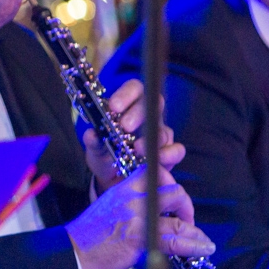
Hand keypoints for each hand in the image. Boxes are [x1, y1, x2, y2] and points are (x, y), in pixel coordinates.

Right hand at [65, 166, 213, 268]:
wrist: (73, 254)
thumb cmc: (87, 236)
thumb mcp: (105, 209)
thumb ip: (127, 206)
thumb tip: (149, 213)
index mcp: (121, 190)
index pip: (152, 173)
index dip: (169, 181)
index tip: (173, 197)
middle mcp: (132, 200)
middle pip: (172, 191)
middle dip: (185, 205)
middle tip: (185, 219)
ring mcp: (138, 219)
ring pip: (178, 218)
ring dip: (194, 230)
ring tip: (202, 240)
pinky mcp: (142, 240)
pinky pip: (175, 240)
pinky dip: (193, 245)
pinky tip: (202, 249)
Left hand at [82, 80, 182, 194]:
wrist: (114, 180)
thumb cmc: (105, 156)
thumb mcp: (95, 149)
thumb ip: (93, 142)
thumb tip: (92, 134)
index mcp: (128, 107)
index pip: (134, 89)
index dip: (126, 94)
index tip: (114, 106)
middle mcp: (147, 117)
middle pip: (152, 103)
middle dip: (139, 113)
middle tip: (125, 126)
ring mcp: (160, 134)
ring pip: (163, 129)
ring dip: (151, 138)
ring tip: (136, 149)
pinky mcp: (170, 154)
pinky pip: (176, 150)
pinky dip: (168, 154)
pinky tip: (157, 159)